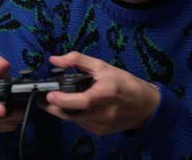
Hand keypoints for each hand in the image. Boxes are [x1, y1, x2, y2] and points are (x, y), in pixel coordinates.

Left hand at [42, 51, 159, 135]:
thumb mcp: (102, 66)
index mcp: (105, 93)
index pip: (81, 101)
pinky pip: (81, 124)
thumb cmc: (125, 83)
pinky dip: (75, 116)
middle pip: (72, 114)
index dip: (63, 99)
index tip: (49, 94)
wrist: (147, 106)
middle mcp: (103, 112)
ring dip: (63, 111)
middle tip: (44, 99)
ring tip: (58, 100)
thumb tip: (54, 59)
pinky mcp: (101, 131)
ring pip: (74, 120)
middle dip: (54, 107)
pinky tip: (75, 108)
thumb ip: (77, 61)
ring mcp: (102, 124)